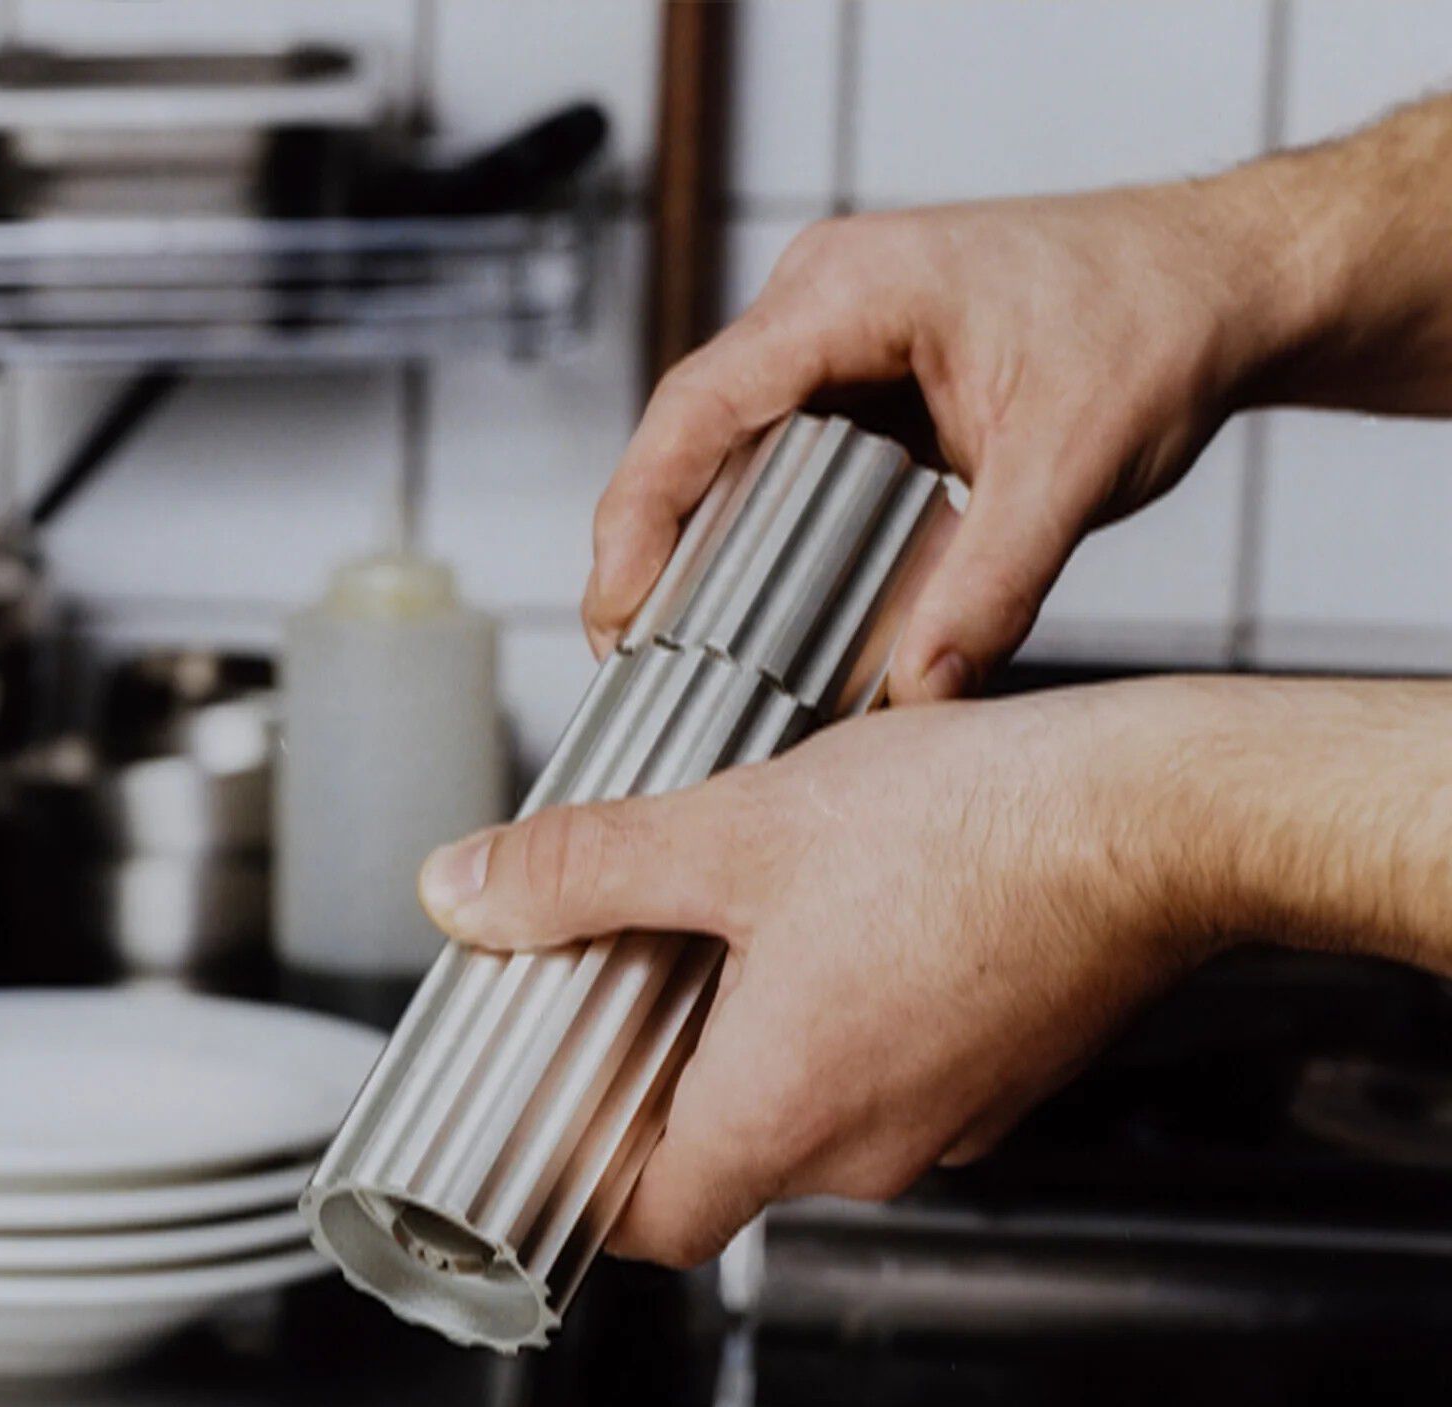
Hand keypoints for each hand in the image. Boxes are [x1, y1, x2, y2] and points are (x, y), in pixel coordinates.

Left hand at [419, 683, 1220, 1265]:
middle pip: (723, 1166)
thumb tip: (467, 891)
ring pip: (812, 1118)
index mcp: (779, 1117)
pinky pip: (893, 1083)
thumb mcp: (734, 832)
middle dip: (669, 1085)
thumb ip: (584, 870)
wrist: (1161, 818)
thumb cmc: (977, 832)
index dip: (587, 1183)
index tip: (559, 1121)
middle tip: (633, 988)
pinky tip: (849, 927)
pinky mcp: (1001, 1085)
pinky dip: (851, 1028)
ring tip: (743, 936)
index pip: (649, 1226)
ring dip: (763, 1048)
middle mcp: (863, 1152)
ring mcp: (944, 1126)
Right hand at [584, 178, 1305, 699]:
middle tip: (640, 668)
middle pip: (693, 447)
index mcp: (848, 292)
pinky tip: (762, 628)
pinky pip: (783, 482)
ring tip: (684, 665)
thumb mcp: (1076, 464)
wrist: (1217, 287)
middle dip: (658, 557)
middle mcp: (818, 311)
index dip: (639, 516)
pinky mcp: (858, 400)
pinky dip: (767, 554)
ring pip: (731, 471)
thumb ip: (994, 585)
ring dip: (708, 562)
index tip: (616, 613)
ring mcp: (831, 354)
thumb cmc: (1153, 321)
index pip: (698, 408)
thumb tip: (922, 693)